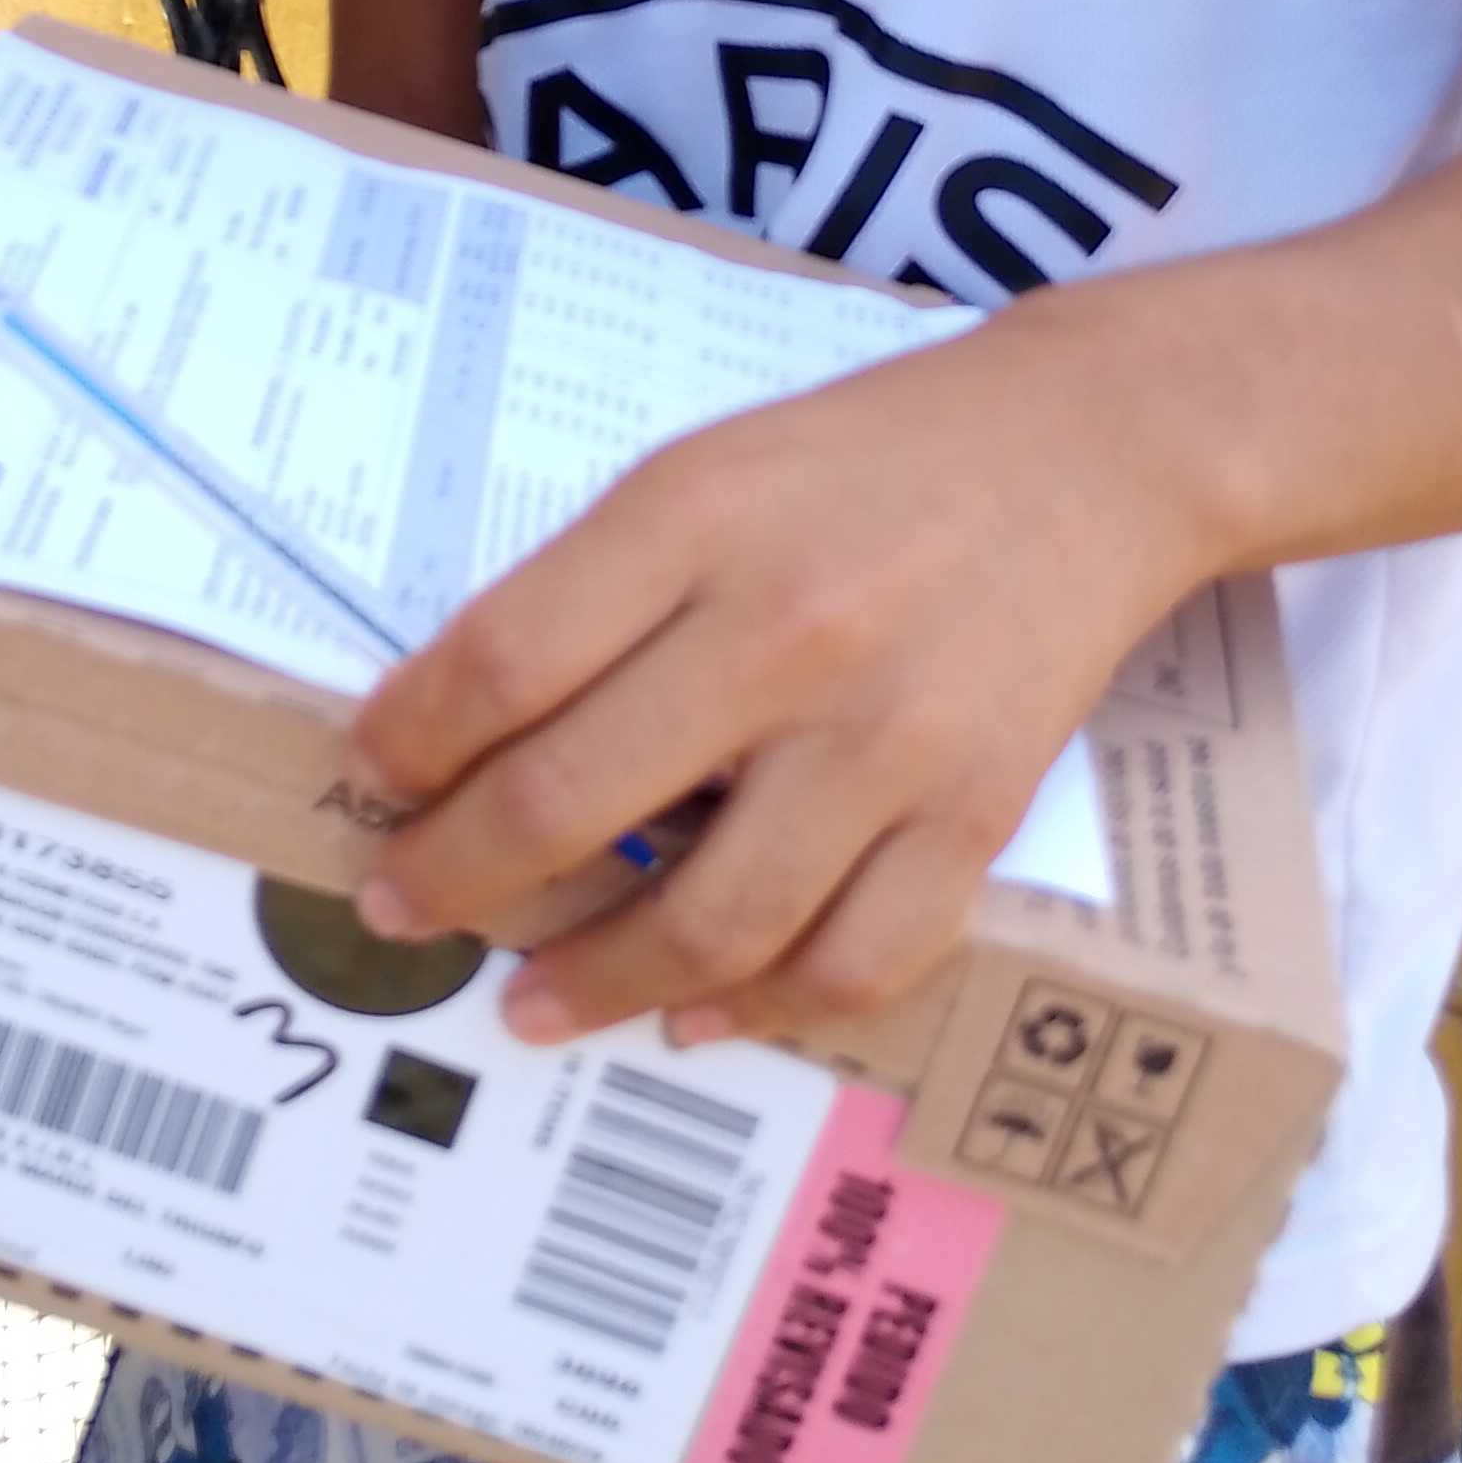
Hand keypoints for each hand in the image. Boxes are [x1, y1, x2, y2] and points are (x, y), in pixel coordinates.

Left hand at [348, 291, 1201, 1047]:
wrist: (1089, 450)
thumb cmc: (866, 462)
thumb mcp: (705, 470)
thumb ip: (594, 583)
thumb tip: (462, 728)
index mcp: (698, 518)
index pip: (505, 659)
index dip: (411, 739)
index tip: (371, 776)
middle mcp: (788, 629)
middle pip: (576, 796)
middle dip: (457, 875)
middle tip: (400, 907)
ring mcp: (888, 735)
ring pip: (710, 917)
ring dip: (593, 980)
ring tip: (527, 1003)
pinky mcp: (976, 811)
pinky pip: (853, 957)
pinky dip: (759, 1007)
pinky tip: (693, 1011)